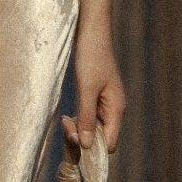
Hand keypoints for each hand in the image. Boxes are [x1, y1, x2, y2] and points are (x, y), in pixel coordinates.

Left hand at [61, 26, 125, 153]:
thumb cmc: (91, 58)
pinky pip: (90, 117)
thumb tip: (85, 145)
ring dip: (79, 128)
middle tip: (65, 125)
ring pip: (94, 128)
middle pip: (101, 138)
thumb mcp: (86, 89)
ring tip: (64, 120)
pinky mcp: (97, 98)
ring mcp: (106, 104)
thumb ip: (86, 118)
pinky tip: (67, 116)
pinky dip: (79, 119)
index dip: (92, 147)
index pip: (109, 144)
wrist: (92, 34)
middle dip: (83, 137)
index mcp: (116, 109)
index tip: (73, 138)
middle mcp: (114, 109)